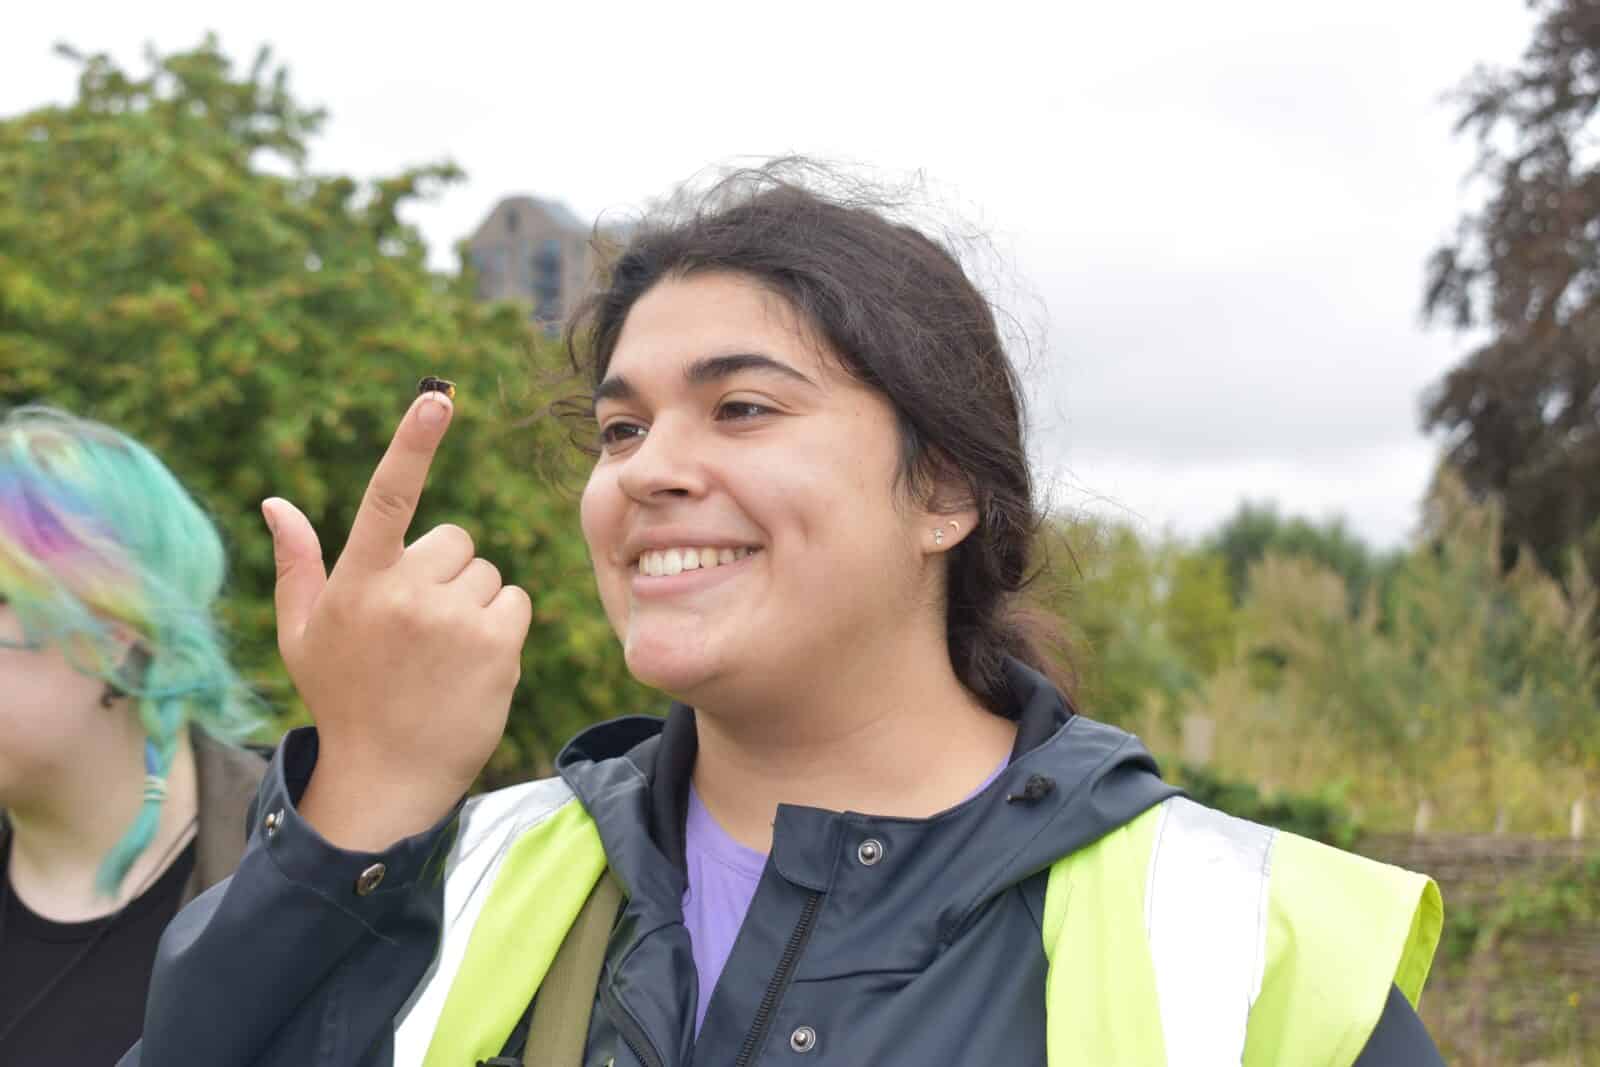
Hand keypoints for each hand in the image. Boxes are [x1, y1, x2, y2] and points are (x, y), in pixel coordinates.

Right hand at [263, 390, 532, 849]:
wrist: (388, 777)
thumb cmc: (343, 698)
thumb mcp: (303, 634)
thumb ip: (297, 564)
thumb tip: (276, 502)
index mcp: (358, 581)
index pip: (388, 495)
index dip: (413, 442)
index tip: (437, 399)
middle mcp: (406, 593)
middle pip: (454, 541)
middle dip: (444, 572)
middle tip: (418, 628)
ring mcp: (454, 619)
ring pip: (487, 573)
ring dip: (473, 602)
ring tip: (443, 653)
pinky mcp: (497, 644)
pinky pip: (516, 601)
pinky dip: (502, 625)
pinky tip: (472, 664)